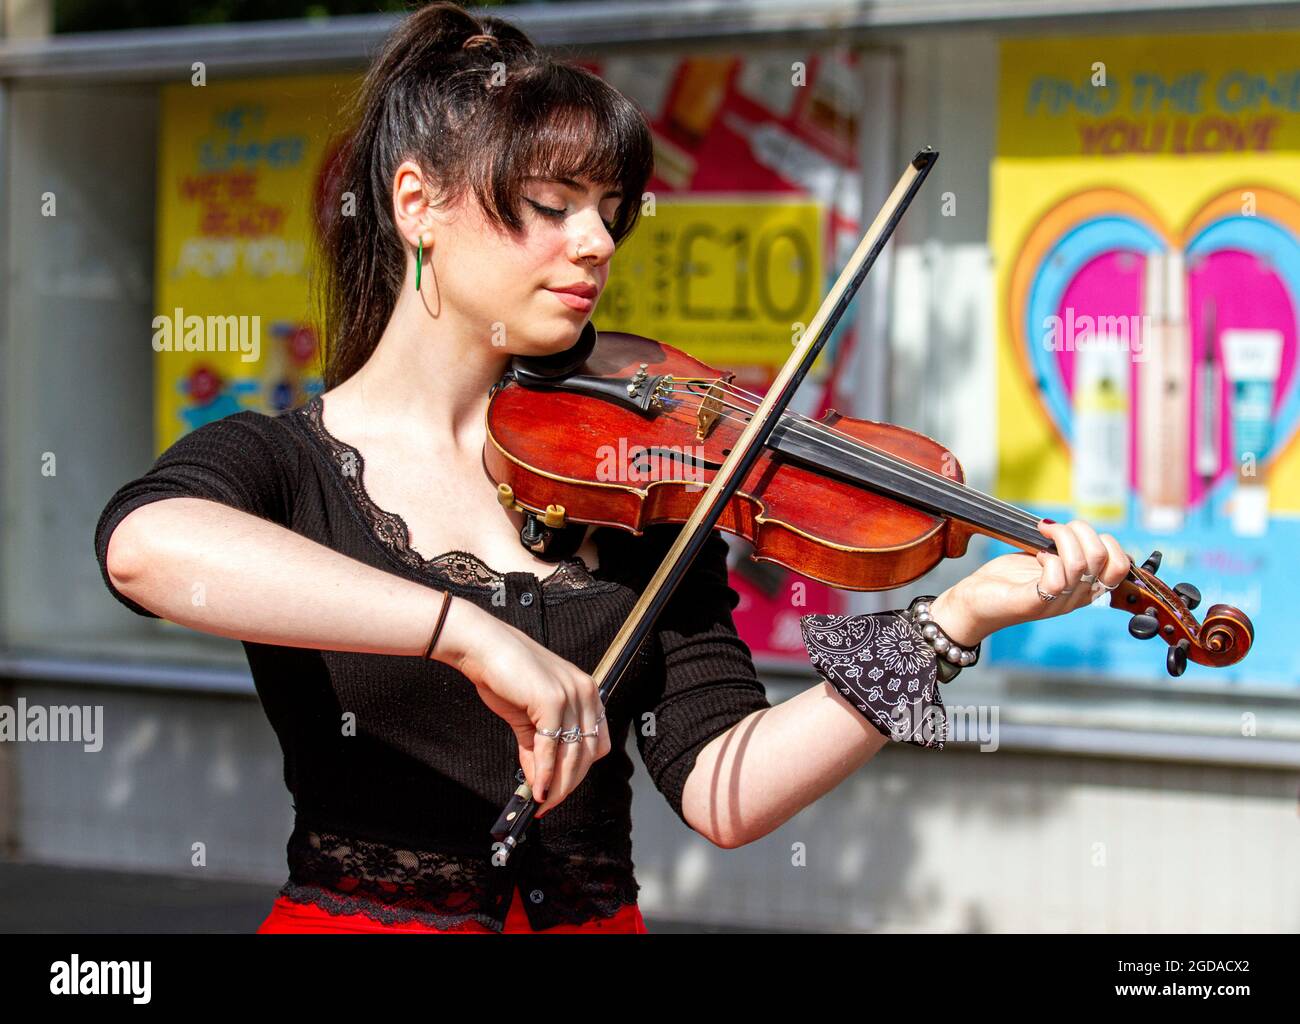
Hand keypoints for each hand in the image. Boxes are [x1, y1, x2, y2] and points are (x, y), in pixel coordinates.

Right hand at [449, 602, 610, 818]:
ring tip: (542, 801)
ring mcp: (572, 695)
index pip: (596, 744)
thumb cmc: (505, 675)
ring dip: (557, 785)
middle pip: (588, 754)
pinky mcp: (553, 700)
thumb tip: (540, 784)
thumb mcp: (528, 719)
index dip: (579, 772)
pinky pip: (552, 747)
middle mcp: (586, 693)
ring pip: (573, 755)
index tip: (561, 790)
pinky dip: (545, 773)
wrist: (483, 648)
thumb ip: (537, 751)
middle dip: (568, 785)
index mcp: (586, 694)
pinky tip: (536, 787)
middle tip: (549, 803)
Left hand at [931, 519, 1129, 643]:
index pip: (1120, 566)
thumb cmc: (1008, 579)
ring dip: (1060, 537)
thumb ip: (1065, 549)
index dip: (1108, 541)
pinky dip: (1047, 558)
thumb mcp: (1045, 559)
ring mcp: (1056, 602)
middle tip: (1053, 528)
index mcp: (1083, 587)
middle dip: (1080, 530)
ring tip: (1041, 533)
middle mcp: (1075, 597)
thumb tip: (1078, 528)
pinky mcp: (1033, 603)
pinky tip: (1035, 556)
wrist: (974, 603)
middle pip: (1102, 558)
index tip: (1077, 532)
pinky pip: (1056, 578)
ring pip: (1080, 563)